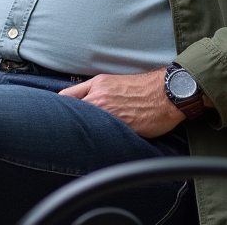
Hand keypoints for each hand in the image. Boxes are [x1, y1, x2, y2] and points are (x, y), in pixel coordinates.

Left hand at [59, 68, 183, 137]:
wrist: (168, 92)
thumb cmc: (145, 88)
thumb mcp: (115, 82)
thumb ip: (97, 90)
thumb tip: (84, 101)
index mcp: (97, 84)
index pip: (67, 96)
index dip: (60, 108)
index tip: (58, 116)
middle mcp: (99, 98)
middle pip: (71, 112)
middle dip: (67, 122)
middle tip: (63, 133)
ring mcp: (109, 113)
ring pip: (85, 126)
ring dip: (83, 132)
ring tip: (81, 141)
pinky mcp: (121, 127)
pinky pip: (103, 136)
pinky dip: (98, 140)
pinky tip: (98, 144)